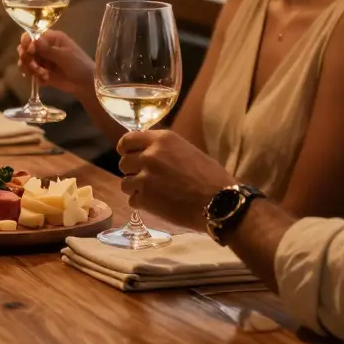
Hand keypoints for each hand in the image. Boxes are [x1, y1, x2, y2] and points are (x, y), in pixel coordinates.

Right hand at [18, 30, 93, 94]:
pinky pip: (30, 73)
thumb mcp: (64, 56)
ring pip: (25, 62)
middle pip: (24, 48)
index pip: (31, 35)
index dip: (27, 42)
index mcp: (51, 38)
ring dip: (30, 69)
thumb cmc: (79, 64)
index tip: (30, 51)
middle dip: (27, 58)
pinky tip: (44, 80)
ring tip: (43, 75)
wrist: (85, 83)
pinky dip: (34, 77)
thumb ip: (47, 49)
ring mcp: (42, 60)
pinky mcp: (41, 72)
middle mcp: (43, 47)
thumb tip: (32, 39)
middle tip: (35, 66)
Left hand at [116, 129, 234, 231]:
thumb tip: (149, 153)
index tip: (127, 154)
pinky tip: (157, 204)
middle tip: (146, 178)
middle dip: (132, 171)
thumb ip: (164, 150)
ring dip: (136, 188)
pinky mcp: (145, 199)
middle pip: (123, 162)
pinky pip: (132, 200)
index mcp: (161, 140)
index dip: (125, 149)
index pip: (128, 140)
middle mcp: (149, 155)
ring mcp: (145, 177)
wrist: (219, 202)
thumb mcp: (187, 150)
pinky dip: (142, 203)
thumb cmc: (211, 176)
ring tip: (153, 193)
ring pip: (125, 183)